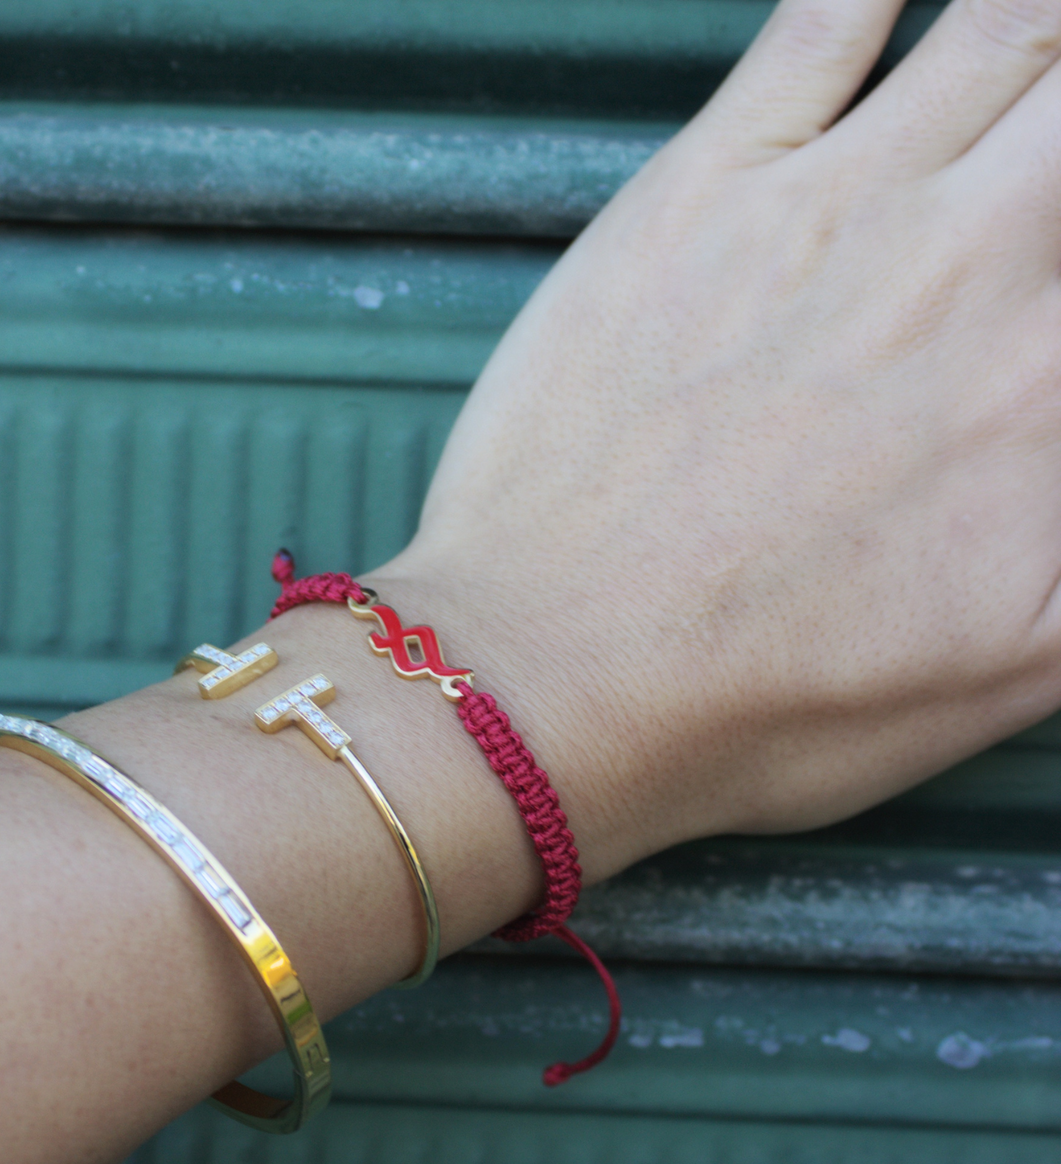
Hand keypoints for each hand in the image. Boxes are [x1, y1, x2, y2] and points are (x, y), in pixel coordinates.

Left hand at [379, 0, 1060, 879]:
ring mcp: (833, 205)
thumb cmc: (761, 700)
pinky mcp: (702, 188)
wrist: (548, 678)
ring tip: (1024, 61)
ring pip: (1005, 28)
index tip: (1039, 309)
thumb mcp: (1018, 666)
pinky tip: (893, 3)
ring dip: (1029, 33)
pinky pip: (825, 20)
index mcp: (1053, 385)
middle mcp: (975, 259)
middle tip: (1034, 173)